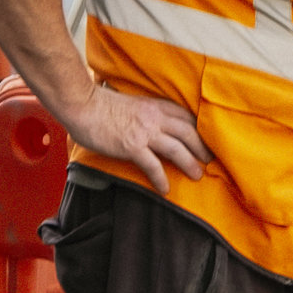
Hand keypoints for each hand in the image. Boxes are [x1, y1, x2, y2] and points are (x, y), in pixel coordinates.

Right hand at [63, 84, 211, 195]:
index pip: (185, 116)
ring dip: (190, 163)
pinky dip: (161, 179)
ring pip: (177, 149)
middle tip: (210, 160)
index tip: (205, 138)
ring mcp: (145, 132)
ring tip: (197, 175)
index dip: (198, 128)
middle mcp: (154, 118)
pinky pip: (153, 165)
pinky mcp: (132, 146)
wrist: (82, 104)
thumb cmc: (99, 103)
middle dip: (202, 147)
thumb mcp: (130, 102)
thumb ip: (143, 112)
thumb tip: (146, 122)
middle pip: (188, 132)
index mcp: (154, 105)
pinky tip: (165, 189)